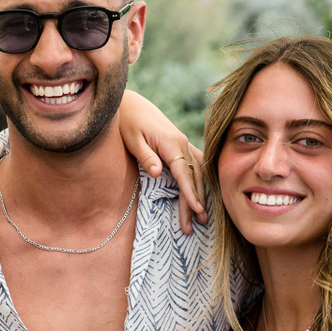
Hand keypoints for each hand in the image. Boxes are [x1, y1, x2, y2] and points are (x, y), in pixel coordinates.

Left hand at [117, 89, 206, 232]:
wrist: (131, 104)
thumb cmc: (128, 122)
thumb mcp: (132, 139)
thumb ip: (145, 156)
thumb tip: (157, 173)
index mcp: (172, 143)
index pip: (184, 173)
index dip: (190, 192)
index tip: (196, 209)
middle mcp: (183, 144)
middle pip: (194, 177)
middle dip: (195, 202)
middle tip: (194, 225)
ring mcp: (184, 144)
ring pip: (199, 173)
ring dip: (201, 195)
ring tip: (202, 217)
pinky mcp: (182, 145)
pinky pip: (197, 165)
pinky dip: (201, 182)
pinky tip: (203, 195)